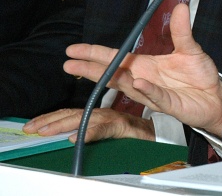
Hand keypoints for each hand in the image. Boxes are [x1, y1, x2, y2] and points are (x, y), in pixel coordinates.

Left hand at [23, 108, 154, 142]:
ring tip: (46, 131)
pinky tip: (76, 138)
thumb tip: (68, 137)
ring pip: (84, 119)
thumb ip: (91, 131)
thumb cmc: (134, 134)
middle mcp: (103, 113)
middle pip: (72, 115)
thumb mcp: (108, 132)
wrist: (160, 135)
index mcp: (97, 114)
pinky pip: (104, 129)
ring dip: (62, 124)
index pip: (69, 114)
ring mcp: (113, 118)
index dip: (49, 118)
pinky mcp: (123, 126)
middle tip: (32, 128)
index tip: (31, 125)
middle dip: (49, 121)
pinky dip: (90, 133)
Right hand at [63, 3, 221, 136]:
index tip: (74, 50)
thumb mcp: (190, 49)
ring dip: (111, 77)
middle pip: (113, 73)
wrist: (216, 97)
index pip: (116, 58)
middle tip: (69, 63)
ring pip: (128, 86)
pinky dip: (147, 90)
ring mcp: (154, 94)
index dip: (96, 54)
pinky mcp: (169, 105)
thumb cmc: (199, 76)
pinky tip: (137, 82)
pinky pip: (156, 97)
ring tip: (88, 69)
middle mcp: (144, 80)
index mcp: (145, 66)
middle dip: (91, 68)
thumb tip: (180, 7)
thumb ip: (181, 31)